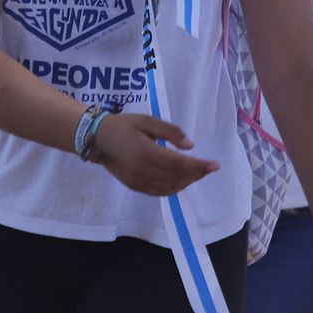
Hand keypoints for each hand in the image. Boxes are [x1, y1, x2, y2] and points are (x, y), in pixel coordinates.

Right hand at [93, 113, 216, 195]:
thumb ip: (170, 132)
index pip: (180, 164)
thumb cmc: (123, 125)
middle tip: (209, 168)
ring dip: (187, 182)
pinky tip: (181, 181)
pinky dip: (174, 188)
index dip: (199, 166)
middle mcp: (143, 171)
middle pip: (177, 177)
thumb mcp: (147, 121)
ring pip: (170, 187)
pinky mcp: (134, 186)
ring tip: (197, 174)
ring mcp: (138, 181)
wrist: (97, 139)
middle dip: (197, 174)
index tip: (214, 165)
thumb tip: (190, 146)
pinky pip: (159, 192)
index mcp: (146, 153)